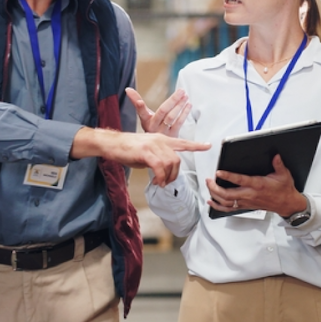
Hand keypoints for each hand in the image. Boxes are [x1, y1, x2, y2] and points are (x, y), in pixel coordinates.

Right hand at [71, 128, 210, 186]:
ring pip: (170, 164)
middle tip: (165, 182)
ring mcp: (153, 145)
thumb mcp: (147, 152)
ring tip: (159, 182)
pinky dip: (160, 177)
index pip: (183, 142)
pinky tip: (156, 181)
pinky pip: (160, 167)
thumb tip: (164, 171)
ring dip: (166, 178)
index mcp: (162, 139)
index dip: (196, 145)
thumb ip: (158, 158)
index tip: (208, 146)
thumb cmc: (128, 149)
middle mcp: (160, 140)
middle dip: (174, 175)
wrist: (112, 144)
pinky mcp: (146, 151)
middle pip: (177, 160)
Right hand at [125, 88, 191, 137]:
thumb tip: (128, 89)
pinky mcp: (172, 136)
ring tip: (185, 96)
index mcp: (146, 122)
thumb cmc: (150, 129)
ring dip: (179, 105)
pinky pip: (178, 123)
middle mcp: (153, 127)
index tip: (139, 102)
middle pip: (162, 111)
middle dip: (172, 100)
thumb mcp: (144, 116)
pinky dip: (184, 113)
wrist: (155, 149)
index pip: (142, 112)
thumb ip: (137, 102)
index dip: (139, 107)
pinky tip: (188, 105)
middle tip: (181, 91)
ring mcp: (163, 132)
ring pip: (171, 117)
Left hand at [207, 154, 306, 215]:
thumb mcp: (284, 175)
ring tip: (209, 186)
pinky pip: (229, 209)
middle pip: (228, 195)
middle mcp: (250, 195)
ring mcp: (246, 202)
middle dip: (215, 188)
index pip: (240, 180)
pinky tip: (211, 202)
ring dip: (215, 195)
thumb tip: (276, 156)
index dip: (228, 176)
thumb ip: (278, 164)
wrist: (286, 204)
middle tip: (209, 180)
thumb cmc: (284, 190)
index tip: (219, 172)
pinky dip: (218, 206)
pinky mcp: (245, 206)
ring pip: (226, 202)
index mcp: (258, 185)